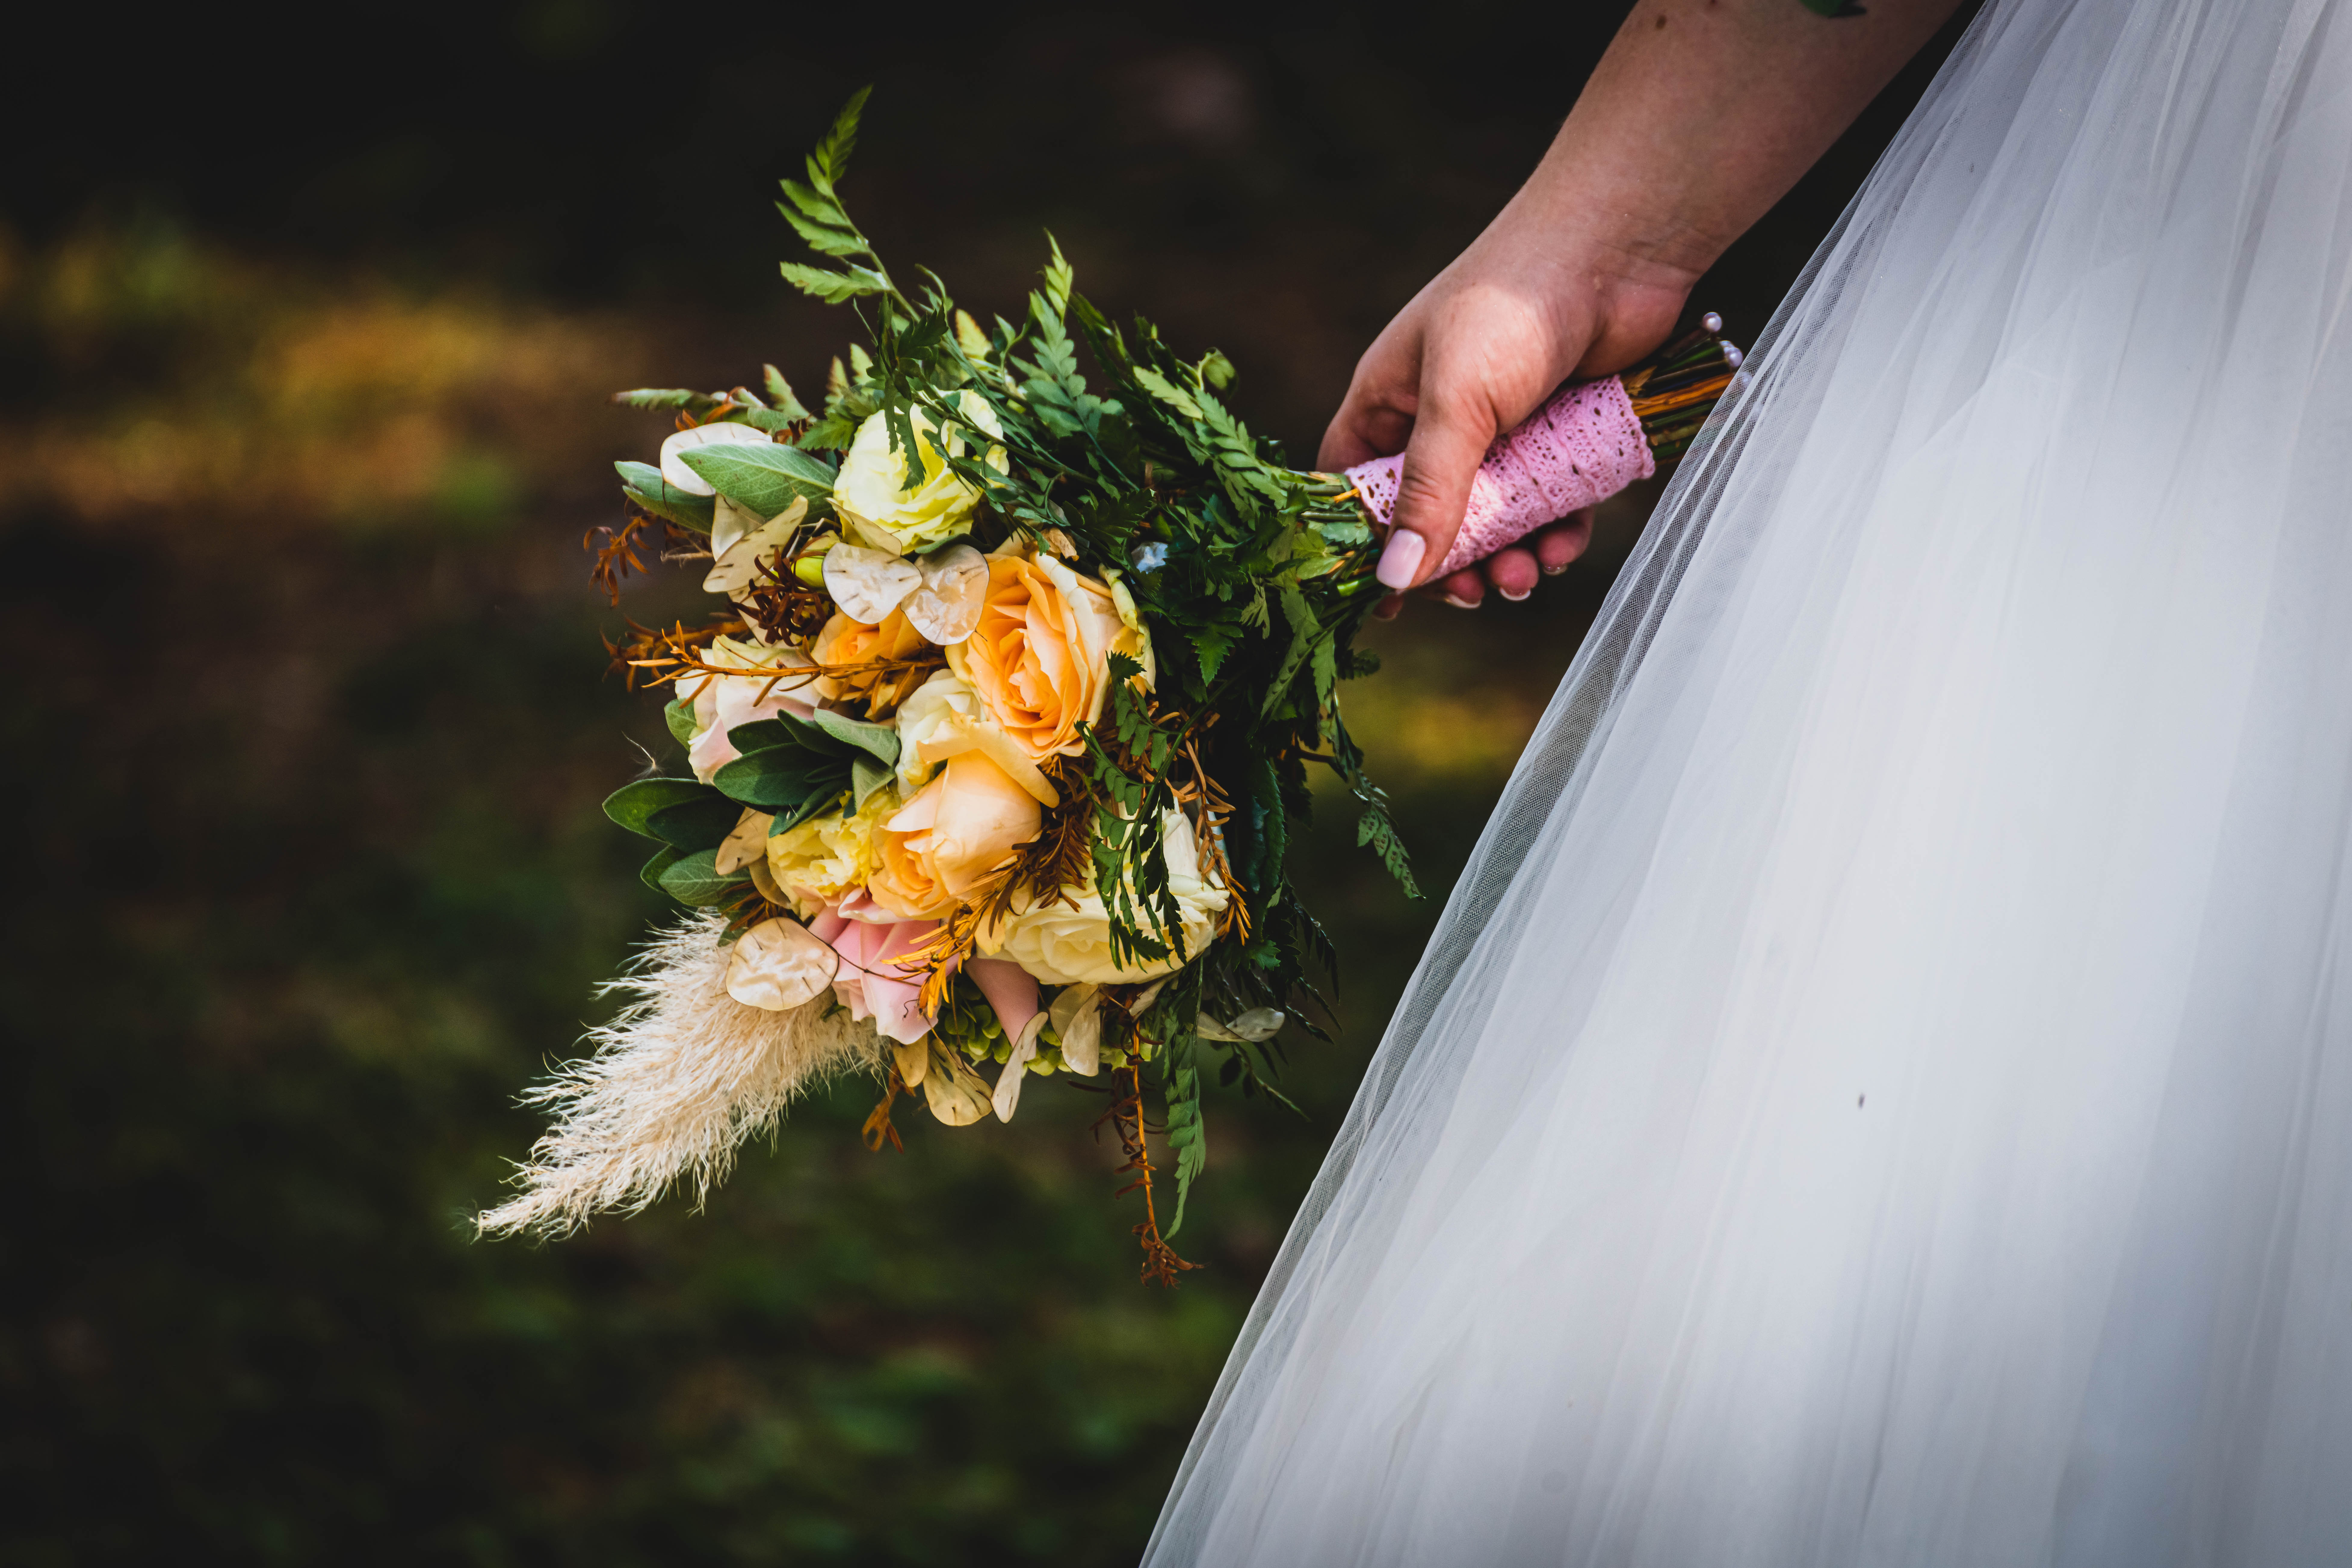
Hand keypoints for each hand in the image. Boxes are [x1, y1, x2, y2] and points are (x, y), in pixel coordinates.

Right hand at [1318, 200, 1694, 614]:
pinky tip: (1567, 545)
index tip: (1382, 601)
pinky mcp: (1562, 436)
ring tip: (1527, 577)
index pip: (1353, 486)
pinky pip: (1550, 506)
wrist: (1620, 250)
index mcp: (1390, 399)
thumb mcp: (1458, 403)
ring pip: (1494, 522)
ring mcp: (1504, 429)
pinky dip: (1556, 534)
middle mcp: (1441, 418)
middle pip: (1429, 519)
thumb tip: (1394, 580)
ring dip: (1508, 561)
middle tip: (1478, 594)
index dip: (1360, 545)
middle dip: (1452, 565)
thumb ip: (1429, 493)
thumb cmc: (1515, 304)